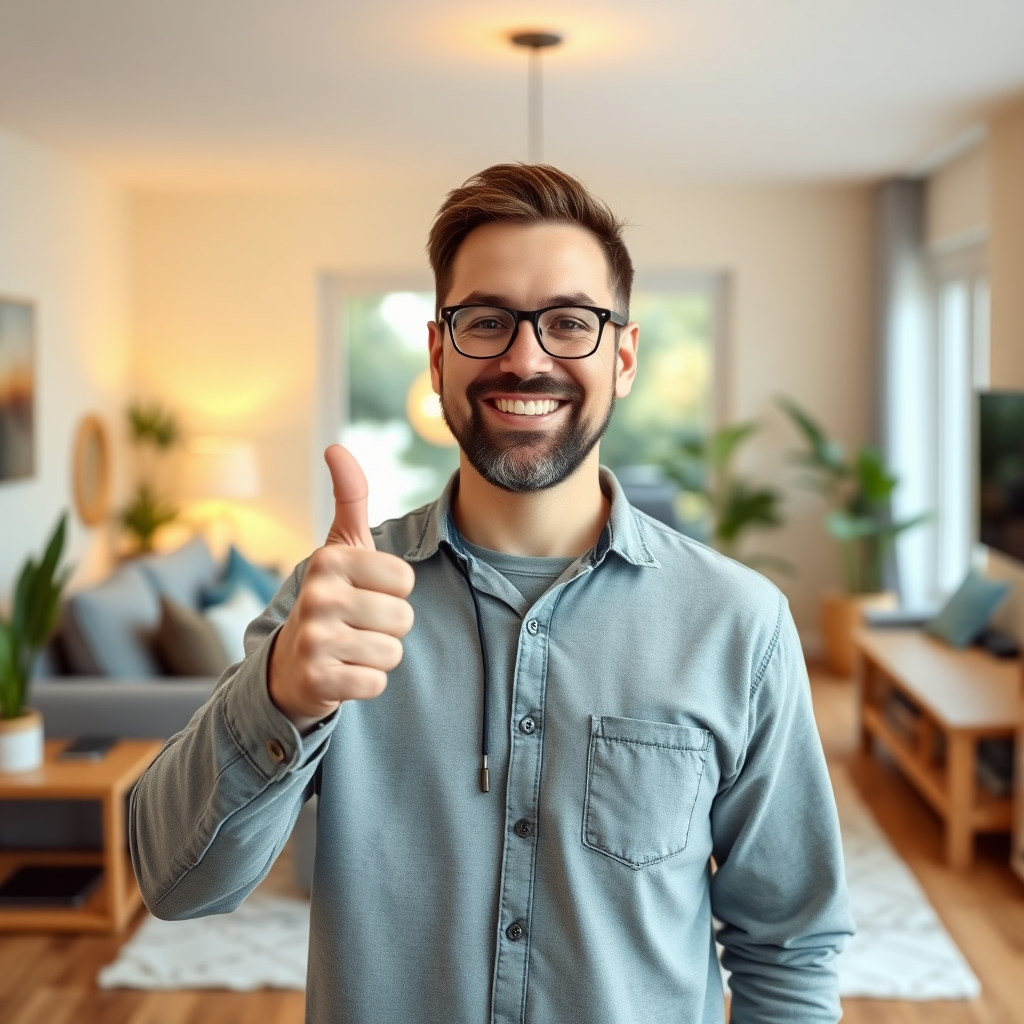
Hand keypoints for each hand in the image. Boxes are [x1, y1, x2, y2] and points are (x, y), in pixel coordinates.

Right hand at [268, 445, 414, 730]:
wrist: (289, 664)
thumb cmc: (330, 598)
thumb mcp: (340, 547)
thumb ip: (349, 498)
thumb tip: (336, 447)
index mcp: (330, 560)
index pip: (405, 580)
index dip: (394, 592)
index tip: (366, 594)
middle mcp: (318, 596)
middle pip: (403, 618)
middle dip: (389, 627)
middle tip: (358, 625)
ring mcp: (315, 640)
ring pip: (393, 652)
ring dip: (379, 655)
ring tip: (351, 647)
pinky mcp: (318, 681)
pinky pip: (376, 682)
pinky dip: (367, 682)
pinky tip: (343, 671)